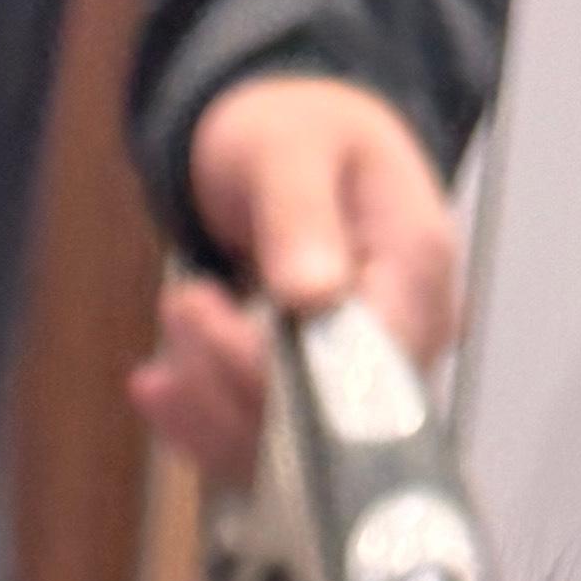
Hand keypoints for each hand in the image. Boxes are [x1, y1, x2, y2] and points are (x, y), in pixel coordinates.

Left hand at [131, 75, 463, 490]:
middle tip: (180, 306)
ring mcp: (371, 379)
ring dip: (207, 405)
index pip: (358, 364)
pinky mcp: (328, 404)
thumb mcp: (289, 148)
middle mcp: (411, 337)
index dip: (270, 366)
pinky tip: (162, 383)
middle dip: (228, 381)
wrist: (292, 143)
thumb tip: (314, 293)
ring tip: (174, 325)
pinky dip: (201, 424)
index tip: (201, 314)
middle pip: (324, 420)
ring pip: (289, 450)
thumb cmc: (298, 131)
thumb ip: (300, 215)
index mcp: (418, 267)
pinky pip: (264, 447)